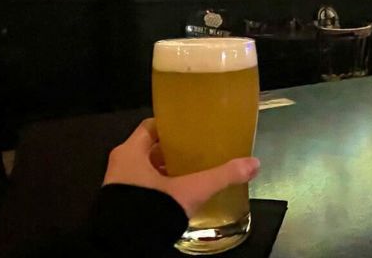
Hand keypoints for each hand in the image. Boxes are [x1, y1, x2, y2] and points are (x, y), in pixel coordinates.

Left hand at [103, 119, 259, 216]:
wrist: (124, 247)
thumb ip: (221, 176)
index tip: (189, 129)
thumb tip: (253, 164)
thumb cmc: (151, 208)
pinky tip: (177, 196)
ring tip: (191, 173)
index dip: (170, 126)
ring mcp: (117, 186)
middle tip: (196, 152)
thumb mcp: (191, 190)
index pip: (150, 127)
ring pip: (144, 171)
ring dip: (165, 171)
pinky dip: (158, 189)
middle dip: (172, 151)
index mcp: (130, 152)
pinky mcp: (120, 206)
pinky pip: (141, 189)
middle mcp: (120, 165)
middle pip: (148, 149)